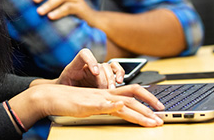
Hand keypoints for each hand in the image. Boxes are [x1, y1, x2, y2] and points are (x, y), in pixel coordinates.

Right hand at [10, 84, 164, 128]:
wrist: (51, 96)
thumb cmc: (69, 102)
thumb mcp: (92, 104)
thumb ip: (105, 106)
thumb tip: (119, 111)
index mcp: (107, 93)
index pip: (132, 92)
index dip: (147, 98)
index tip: (158, 109)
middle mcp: (105, 93)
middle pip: (133, 96)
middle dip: (149, 107)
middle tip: (162, 117)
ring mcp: (98, 98)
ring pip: (123, 102)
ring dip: (139, 113)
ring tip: (152, 121)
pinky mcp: (88, 104)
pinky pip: (103, 104)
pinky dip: (114, 106)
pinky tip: (122, 108)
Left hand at [33, 0, 95, 22]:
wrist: (93, 22)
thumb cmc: (72, 14)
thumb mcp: (60, 5)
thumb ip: (49, 1)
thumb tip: (30, 2)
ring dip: (48, 4)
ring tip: (39, 12)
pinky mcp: (81, 8)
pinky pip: (68, 8)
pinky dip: (58, 12)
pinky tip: (50, 17)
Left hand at [56, 48, 123, 88]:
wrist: (66, 93)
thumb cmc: (65, 90)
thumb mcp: (63, 89)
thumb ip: (69, 90)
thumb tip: (73, 94)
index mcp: (75, 66)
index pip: (84, 54)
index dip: (92, 60)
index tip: (95, 73)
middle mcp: (89, 65)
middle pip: (100, 66)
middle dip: (105, 79)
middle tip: (106, 90)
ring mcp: (98, 69)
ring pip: (110, 67)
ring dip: (113, 78)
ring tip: (113, 88)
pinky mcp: (106, 75)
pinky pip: (116, 70)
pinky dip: (120, 74)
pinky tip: (119, 82)